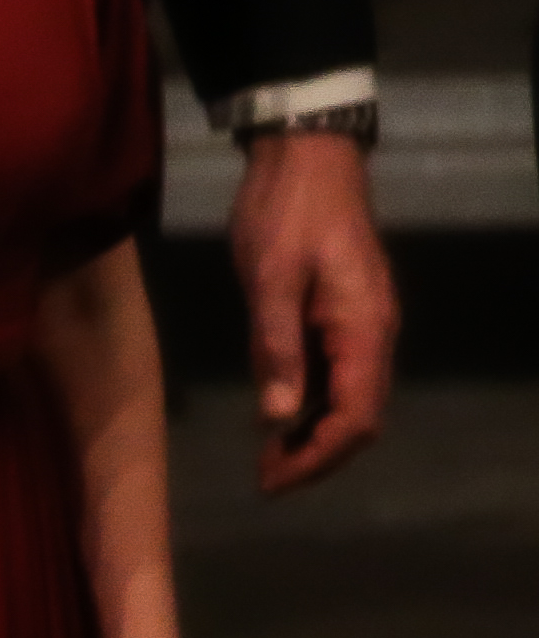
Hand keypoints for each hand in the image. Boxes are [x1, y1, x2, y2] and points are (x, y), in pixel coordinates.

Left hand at [227, 128, 398, 494]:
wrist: (306, 156)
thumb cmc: (286, 213)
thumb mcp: (270, 278)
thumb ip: (274, 347)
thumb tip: (277, 417)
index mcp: (363, 331)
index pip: (355, 418)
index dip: (317, 457)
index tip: (272, 481)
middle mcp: (373, 335)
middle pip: (358, 417)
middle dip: (316, 455)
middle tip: (265, 479)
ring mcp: (361, 324)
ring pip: (348, 398)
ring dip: (311, 433)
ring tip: (266, 458)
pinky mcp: (341, 313)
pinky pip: (334, 373)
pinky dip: (309, 402)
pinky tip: (276, 413)